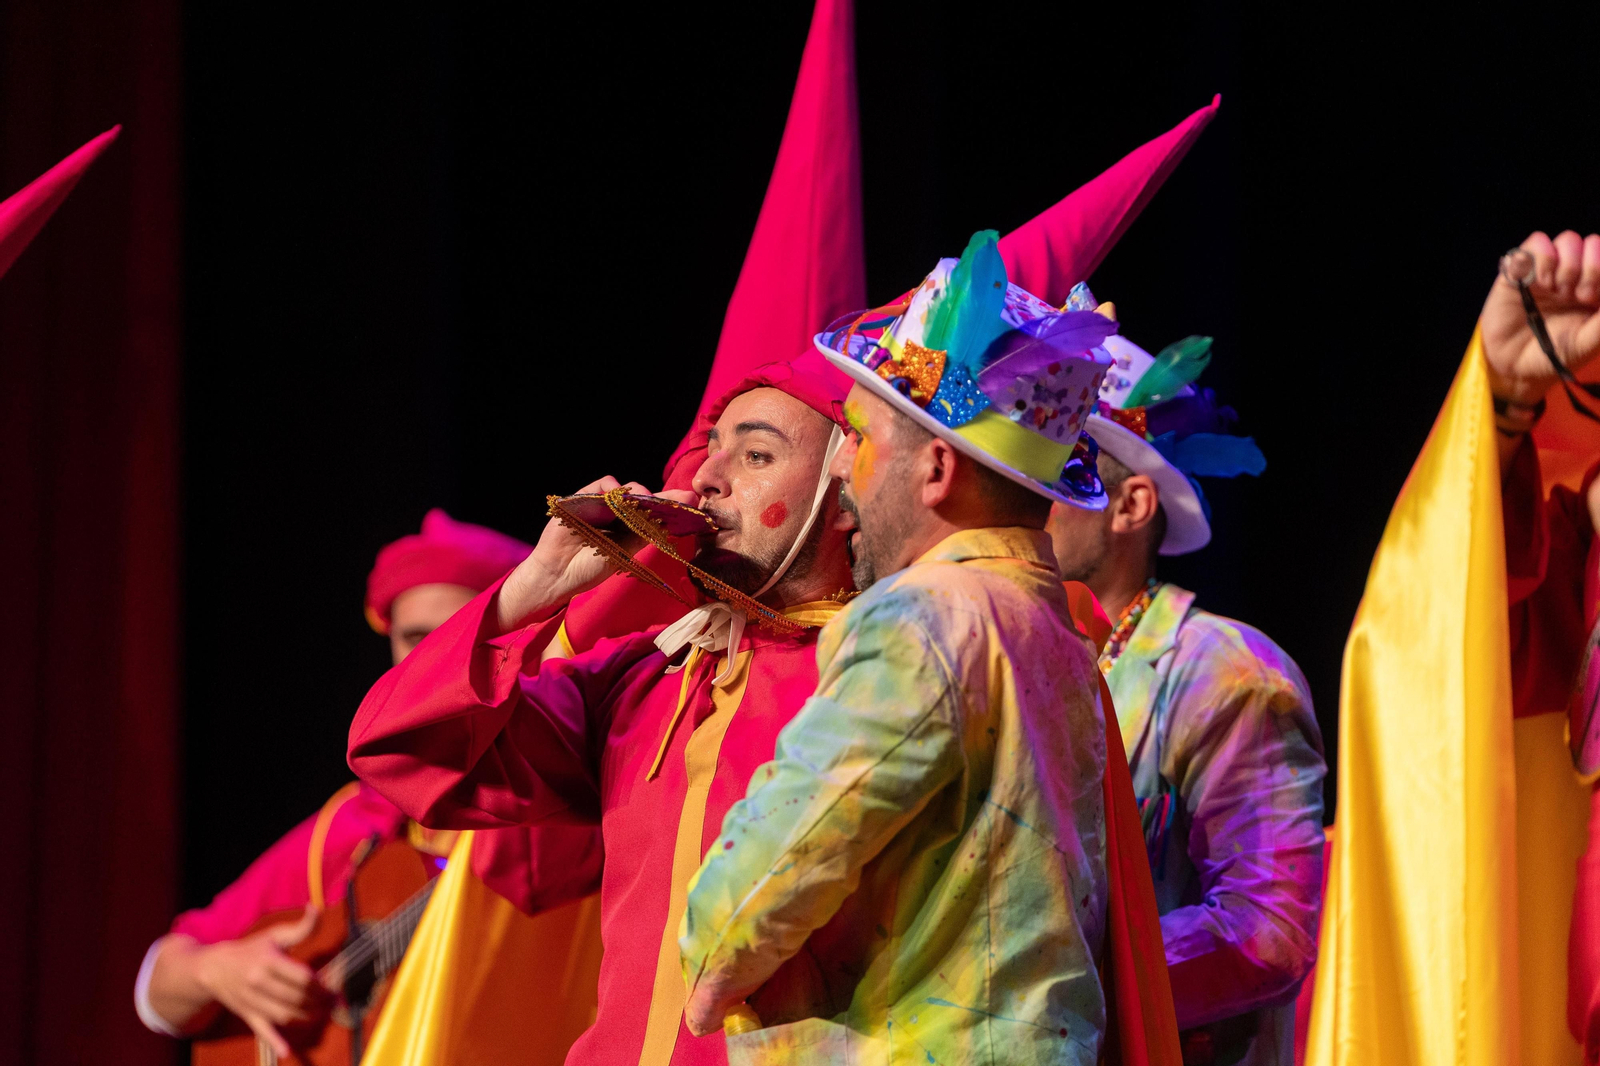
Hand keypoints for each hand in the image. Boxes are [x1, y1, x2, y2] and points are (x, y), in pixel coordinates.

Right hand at [194, 907, 325, 1058]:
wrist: (212, 968)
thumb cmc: (250, 949)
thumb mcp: (274, 935)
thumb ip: (300, 927)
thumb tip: (317, 908)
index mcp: (268, 960)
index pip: (301, 977)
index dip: (321, 985)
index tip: (334, 988)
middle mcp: (259, 982)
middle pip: (295, 998)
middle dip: (319, 1002)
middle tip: (334, 1003)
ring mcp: (252, 1001)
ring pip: (284, 1014)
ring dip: (306, 1017)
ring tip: (322, 1014)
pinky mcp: (247, 1014)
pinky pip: (261, 1030)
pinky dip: (274, 1041)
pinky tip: (286, 1052)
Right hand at [495, 476, 699, 631]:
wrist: (558, 574)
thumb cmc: (590, 568)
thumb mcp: (622, 553)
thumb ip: (641, 535)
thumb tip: (668, 522)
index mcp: (631, 528)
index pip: (656, 513)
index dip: (674, 506)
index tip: (693, 502)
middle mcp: (619, 515)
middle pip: (645, 499)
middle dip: (666, 497)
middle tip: (684, 498)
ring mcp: (602, 505)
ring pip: (626, 490)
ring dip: (640, 491)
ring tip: (648, 499)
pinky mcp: (584, 498)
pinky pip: (602, 485)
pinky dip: (613, 486)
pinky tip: (620, 493)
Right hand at [1481, 230, 1599, 403]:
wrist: (1511, 367)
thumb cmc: (1553, 356)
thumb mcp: (1589, 342)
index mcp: (1597, 289)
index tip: (1590, 297)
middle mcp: (1576, 275)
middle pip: (1592, 243)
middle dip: (1586, 269)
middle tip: (1573, 295)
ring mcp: (1549, 270)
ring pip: (1568, 239)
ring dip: (1563, 264)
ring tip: (1552, 289)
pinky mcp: (1521, 269)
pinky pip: (1537, 241)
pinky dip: (1540, 257)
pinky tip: (1535, 281)